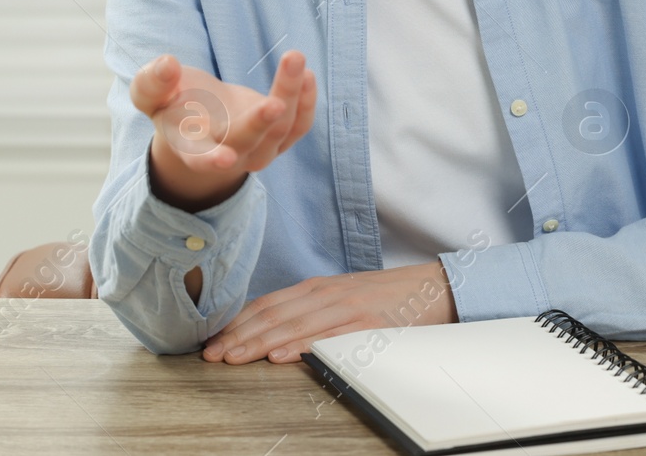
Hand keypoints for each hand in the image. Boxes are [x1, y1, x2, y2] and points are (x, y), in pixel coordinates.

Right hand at [135, 50, 316, 212]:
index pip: (200, 159)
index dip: (211, 160)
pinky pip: (299, 125)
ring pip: (279, 129)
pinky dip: (307, 102)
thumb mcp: (151, 93)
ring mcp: (258, 148)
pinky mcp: (279, 136)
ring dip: (289, 94)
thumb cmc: (172, 103)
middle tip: (274, 103)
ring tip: (293, 58)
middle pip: (248, 143)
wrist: (200, 120)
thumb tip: (167, 65)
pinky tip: (307, 74)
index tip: (225, 159)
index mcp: (191, 147)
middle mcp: (228, 152)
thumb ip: (152, 82)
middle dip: (261, 124)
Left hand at [201, 261, 458, 364]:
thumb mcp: (341, 298)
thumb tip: (272, 331)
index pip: (266, 304)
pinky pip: (329, 335)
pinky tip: (282, 355)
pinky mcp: (367, 321)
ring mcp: (346, 306)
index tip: (213, 342)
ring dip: (260, 342)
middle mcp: (325, 293)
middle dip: (239, 336)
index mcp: (316, 288)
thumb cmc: (385, 297)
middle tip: (212, 355)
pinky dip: (303, 345)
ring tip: (235, 358)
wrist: (432, 286)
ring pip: (294, 325)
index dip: (237, 324)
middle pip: (273, 315)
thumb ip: (309, 311)